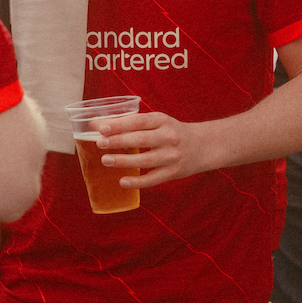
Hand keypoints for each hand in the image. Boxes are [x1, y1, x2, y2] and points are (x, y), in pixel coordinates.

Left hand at [92, 109, 215, 188]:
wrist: (203, 146)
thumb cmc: (172, 132)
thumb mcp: (158, 122)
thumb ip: (132, 123)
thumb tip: (98, 125)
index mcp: (163, 120)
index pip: (139, 121)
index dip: (120, 124)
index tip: (102, 128)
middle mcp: (169, 137)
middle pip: (141, 139)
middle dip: (119, 141)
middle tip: (99, 143)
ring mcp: (172, 156)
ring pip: (145, 160)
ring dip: (124, 161)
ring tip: (106, 160)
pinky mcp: (174, 172)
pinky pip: (153, 179)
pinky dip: (137, 181)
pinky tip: (122, 181)